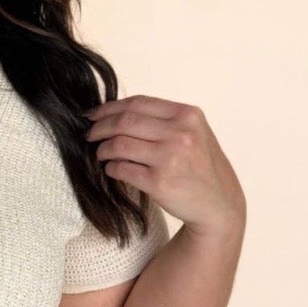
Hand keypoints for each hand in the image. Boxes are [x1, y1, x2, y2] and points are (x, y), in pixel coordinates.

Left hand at [83, 95, 245, 235]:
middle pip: (125, 121)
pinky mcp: (159, 182)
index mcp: (188, 115)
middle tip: (89, 134)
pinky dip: (111, 168)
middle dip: (100, 127)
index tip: (94, 114)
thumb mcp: (194, 133)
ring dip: (103, 149)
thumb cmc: (201, 167)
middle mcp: (180, 133)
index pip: (138, 103)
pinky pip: (122, 169)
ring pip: (119, 145)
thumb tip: (118, 113)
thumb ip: (164, 120)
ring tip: (100, 153)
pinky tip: (111, 169)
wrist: (218, 204)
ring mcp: (170, 158)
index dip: (110, 108)